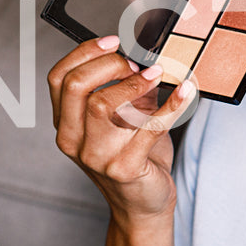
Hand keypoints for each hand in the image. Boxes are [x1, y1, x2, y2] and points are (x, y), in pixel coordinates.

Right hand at [48, 35, 195, 221]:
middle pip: (77, 86)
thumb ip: (125, 89)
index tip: (113, 41)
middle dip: (109, 65)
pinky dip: (171, 105)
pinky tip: (186, 92)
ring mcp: (96, 157)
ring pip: (103, 105)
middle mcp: (73, 141)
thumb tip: (144, 55)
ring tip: (158, 75)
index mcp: (66, 125)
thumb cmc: (133, 157)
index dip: (84, 53)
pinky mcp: (124, 169)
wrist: (144, 204)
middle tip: (137, 65)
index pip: (59, 78)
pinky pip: (147, 128)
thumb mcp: (122, 119)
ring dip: (135, 84)